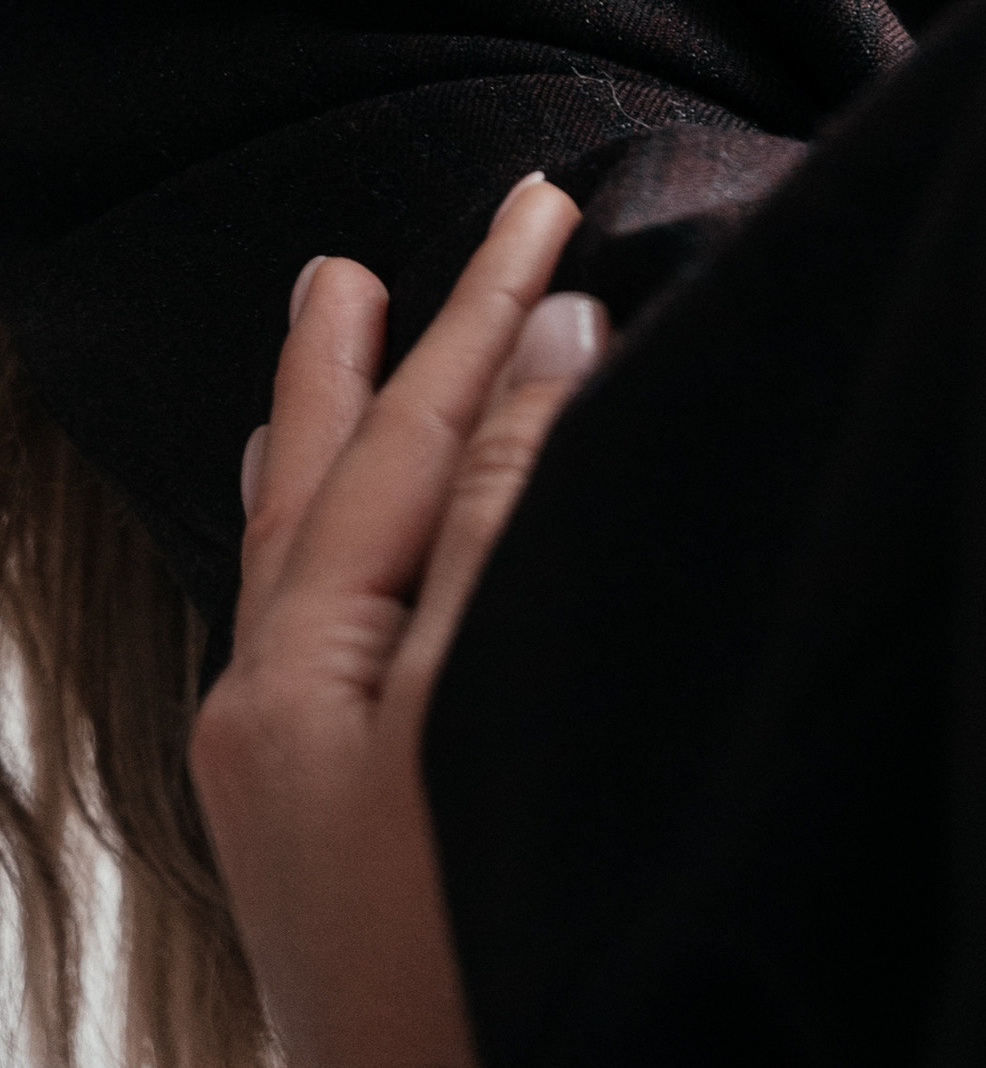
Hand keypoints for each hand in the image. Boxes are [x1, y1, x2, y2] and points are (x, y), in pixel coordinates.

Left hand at [190, 178, 606, 1067]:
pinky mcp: (330, 830)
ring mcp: (286, 782)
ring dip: (328, 446)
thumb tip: (544, 353)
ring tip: (325, 366)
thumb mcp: (478, 702)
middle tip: (347, 266)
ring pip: (304, 557)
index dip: (480, 320)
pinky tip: (352, 549)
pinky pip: (318, 623)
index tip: (544, 212)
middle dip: (352, 368)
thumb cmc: (462, 950)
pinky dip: (338, 542)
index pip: (397, 447)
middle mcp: (265, 719)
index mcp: (291, 681)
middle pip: (311, 491)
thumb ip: (496, 517)